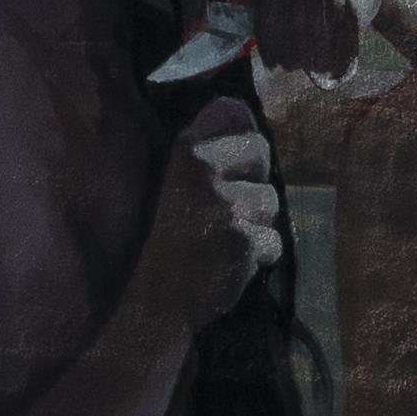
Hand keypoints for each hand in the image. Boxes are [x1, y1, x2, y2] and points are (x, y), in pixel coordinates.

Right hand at [140, 93, 283, 319]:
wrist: (144, 303)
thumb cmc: (148, 244)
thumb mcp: (158, 184)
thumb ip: (193, 154)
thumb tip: (238, 113)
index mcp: (179, 151)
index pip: (230, 112)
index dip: (239, 132)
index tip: (234, 154)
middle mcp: (203, 172)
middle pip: (261, 153)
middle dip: (254, 177)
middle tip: (232, 204)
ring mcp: (226, 208)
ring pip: (270, 201)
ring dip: (256, 222)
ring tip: (224, 240)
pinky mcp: (244, 244)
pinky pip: (272, 242)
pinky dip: (257, 256)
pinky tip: (228, 264)